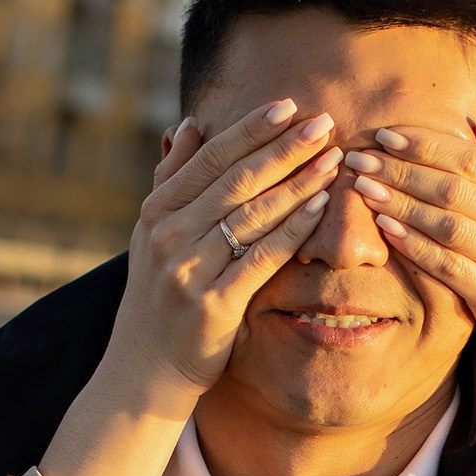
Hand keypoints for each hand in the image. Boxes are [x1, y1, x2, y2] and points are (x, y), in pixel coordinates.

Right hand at [110, 100, 344, 400]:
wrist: (143, 369)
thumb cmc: (158, 295)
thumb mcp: (151, 234)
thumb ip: (172, 179)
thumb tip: (189, 126)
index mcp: (156, 211)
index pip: (210, 159)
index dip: (251, 130)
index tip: (289, 106)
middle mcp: (168, 236)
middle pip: (236, 181)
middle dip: (284, 148)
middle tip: (323, 122)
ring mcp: (188, 271)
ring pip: (252, 215)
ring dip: (297, 182)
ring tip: (332, 157)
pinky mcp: (213, 306)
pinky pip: (262, 257)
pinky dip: (294, 228)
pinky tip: (321, 205)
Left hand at [340, 121, 475, 417]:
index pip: (470, 159)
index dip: (424, 145)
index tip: (383, 136)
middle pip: (454, 191)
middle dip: (401, 172)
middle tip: (360, 160)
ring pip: (447, 228)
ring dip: (401, 206)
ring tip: (364, 190)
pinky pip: (447, 267)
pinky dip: (413, 246)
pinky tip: (384, 228)